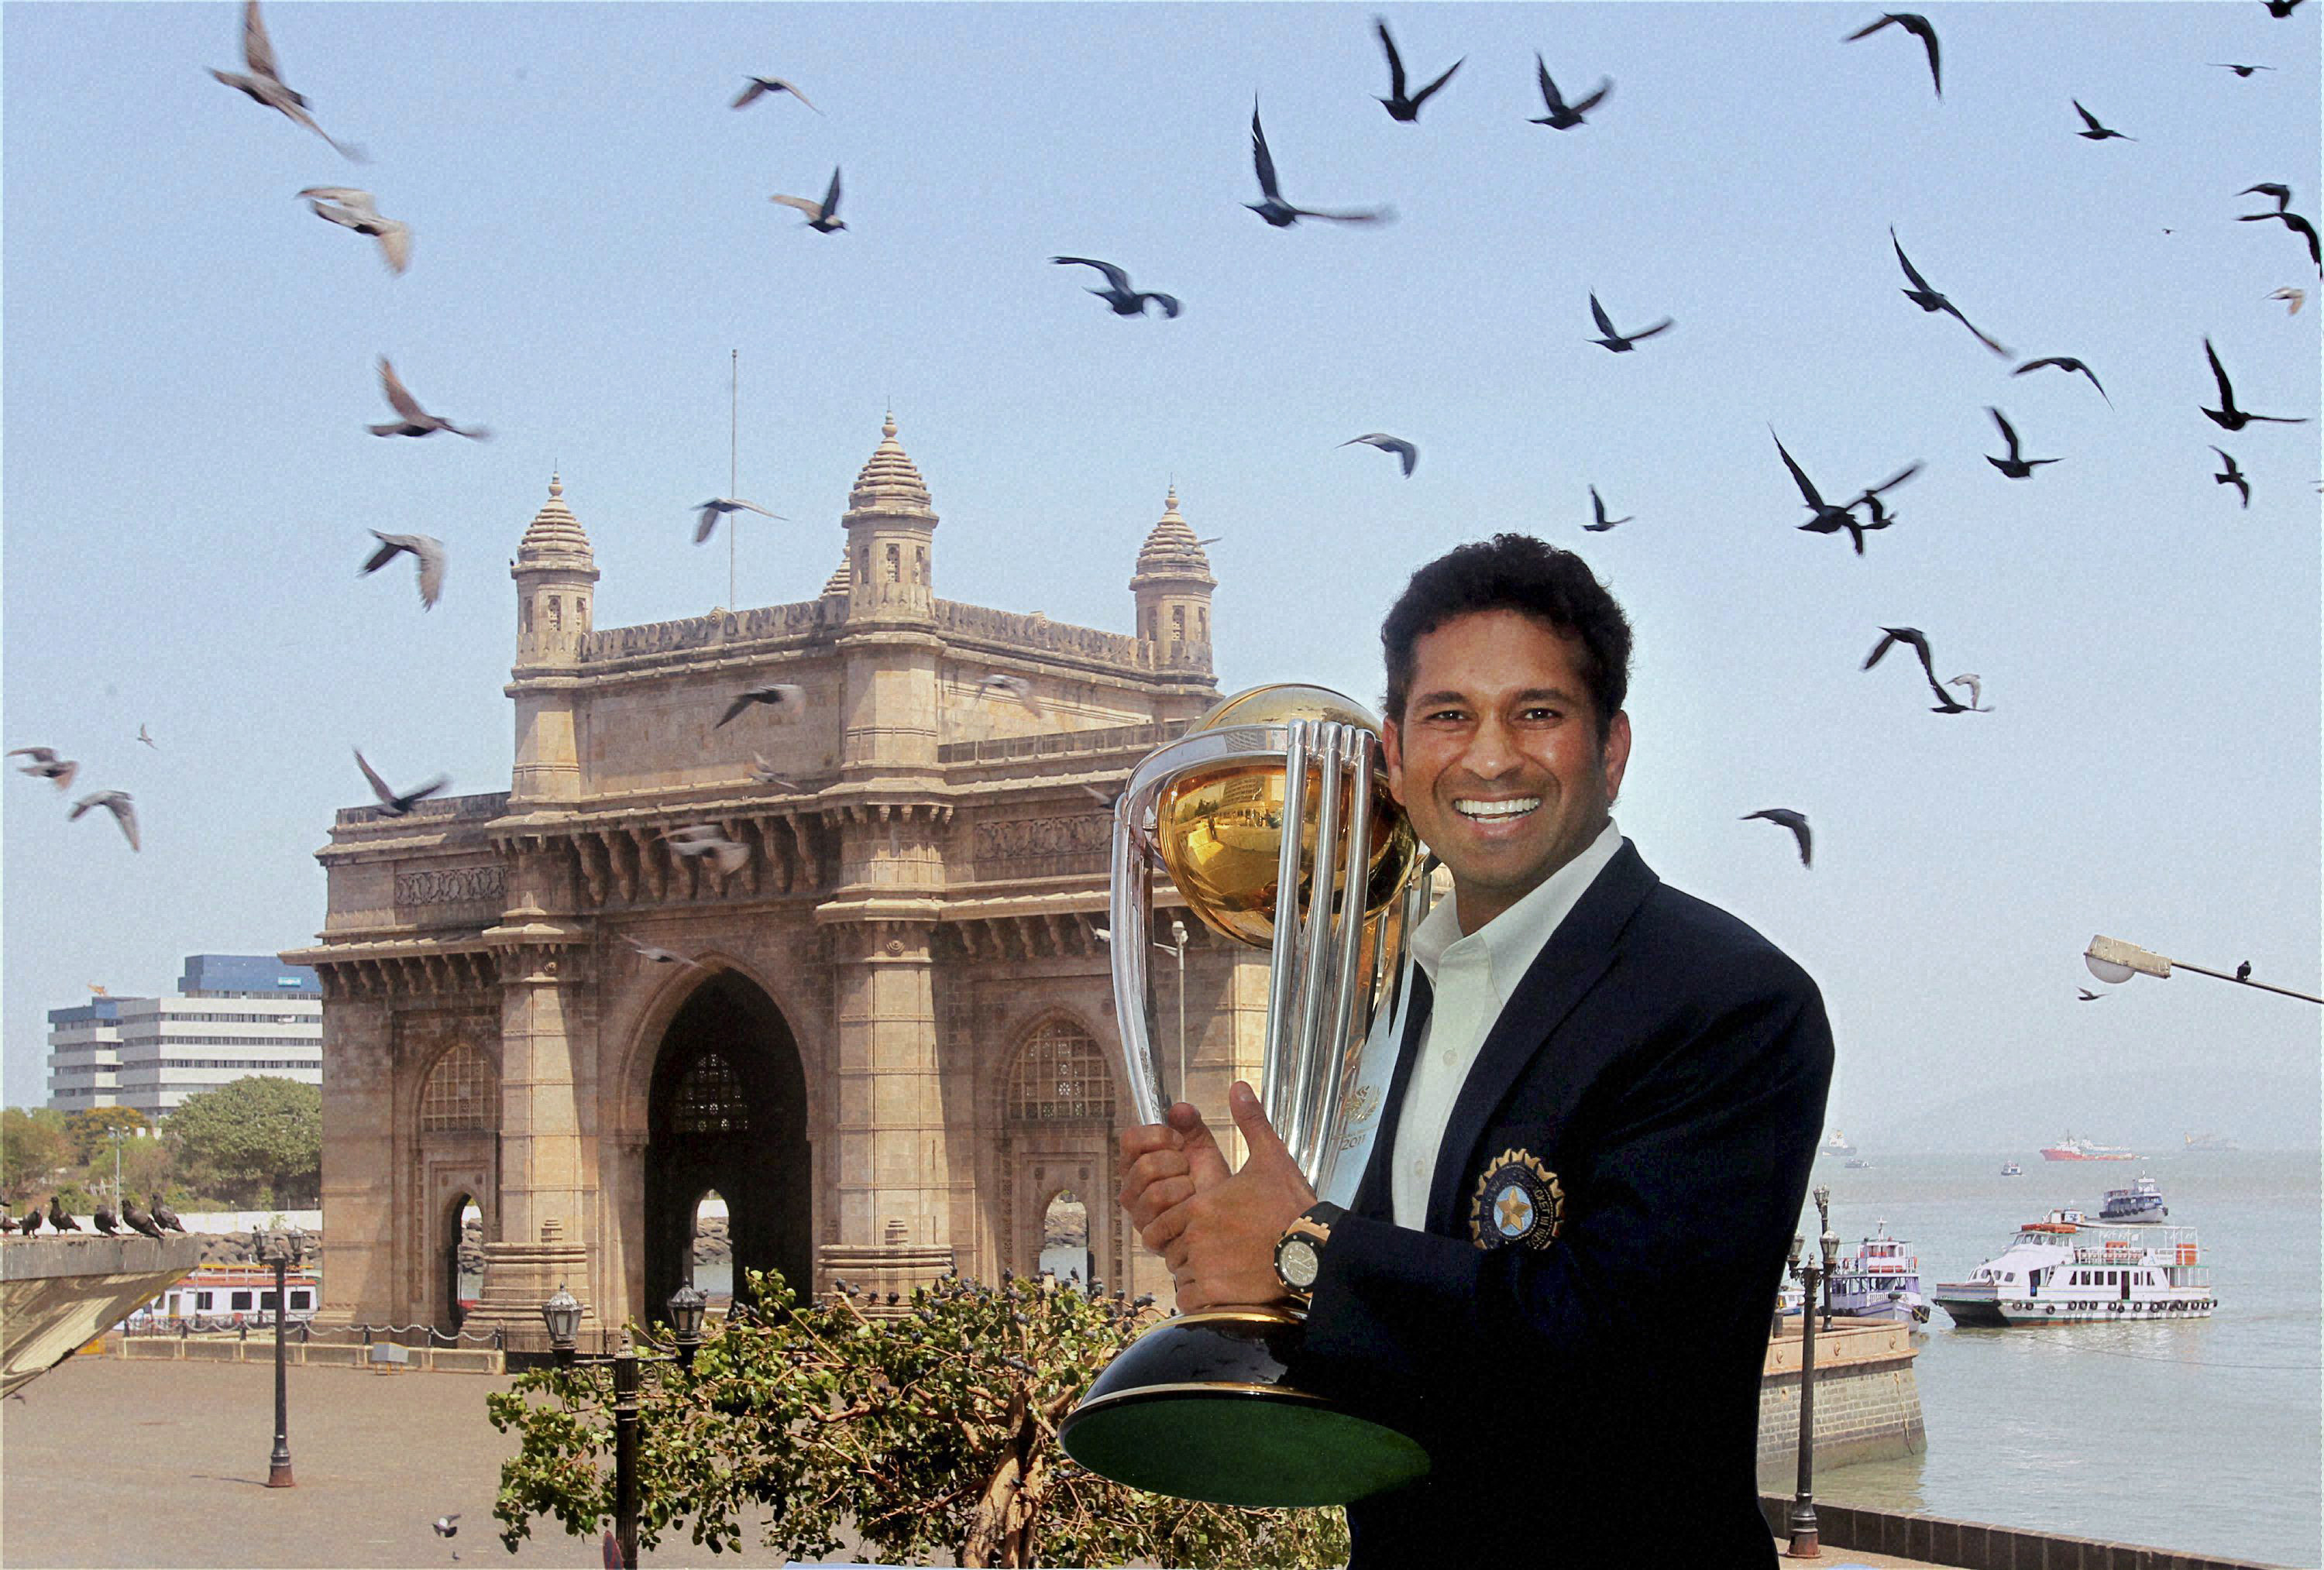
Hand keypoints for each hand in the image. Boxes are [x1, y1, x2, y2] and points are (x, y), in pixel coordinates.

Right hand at [1119, 1101, 1229, 1249]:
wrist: (1228, 1220)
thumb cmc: (1212, 1187)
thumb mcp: (1203, 1149)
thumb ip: (1191, 1125)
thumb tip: (1180, 1108)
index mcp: (1138, 1163)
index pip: (1130, 1140)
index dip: (1157, 1135)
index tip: (1179, 1140)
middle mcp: (1132, 1189)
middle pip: (1143, 1165)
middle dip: (1176, 1165)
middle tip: (1189, 1170)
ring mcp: (1139, 1215)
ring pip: (1154, 1193)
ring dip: (1183, 1188)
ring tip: (1193, 1191)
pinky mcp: (1150, 1238)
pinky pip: (1162, 1220)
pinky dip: (1184, 1211)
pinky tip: (1191, 1210)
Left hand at [1154, 1082, 1315, 1311]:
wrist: (1317, 1254)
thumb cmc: (1293, 1209)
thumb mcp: (1272, 1159)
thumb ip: (1251, 1123)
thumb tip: (1239, 1088)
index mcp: (1201, 1204)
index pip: (1167, 1215)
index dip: (1185, 1221)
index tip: (1209, 1226)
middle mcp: (1195, 1236)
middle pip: (1171, 1246)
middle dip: (1187, 1248)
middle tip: (1218, 1249)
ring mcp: (1203, 1268)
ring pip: (1181, 1273)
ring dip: (1196, 1273)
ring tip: (1228, 1268)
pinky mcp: (1213, 1296)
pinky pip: (1191, 1299)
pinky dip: (1204, 1297)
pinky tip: (1229, 1287)